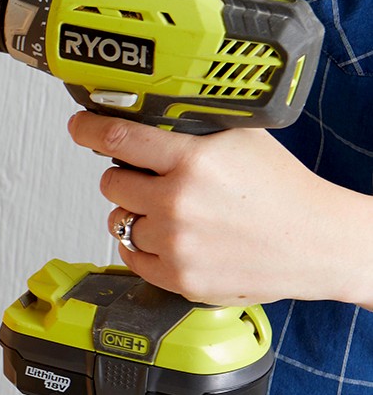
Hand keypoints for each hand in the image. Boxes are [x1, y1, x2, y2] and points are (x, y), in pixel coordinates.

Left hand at [67, 111, 372, 307]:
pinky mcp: (177, 277)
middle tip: (150, 179)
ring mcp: (176, 243)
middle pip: (112, 182)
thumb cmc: (283, 192)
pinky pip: (129, 255)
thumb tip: (147, 117)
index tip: (79, 127)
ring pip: (119, 219)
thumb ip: (192, 129)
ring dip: (136, 213)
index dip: (89, 130)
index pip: (118, 138)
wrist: (315, 243)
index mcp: (193, 161)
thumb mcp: (241, 139)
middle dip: (125, 176)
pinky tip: (169, 237)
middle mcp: (178, 203)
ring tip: (173, 212)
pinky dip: (141, 246)